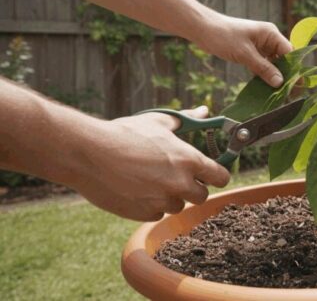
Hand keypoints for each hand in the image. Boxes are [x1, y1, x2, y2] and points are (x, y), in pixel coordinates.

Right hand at [70, 105, 229, 220]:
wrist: (89, 154)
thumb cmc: (124, 134)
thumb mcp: (158, 122)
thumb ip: (186, 120)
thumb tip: (203, 111)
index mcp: (188, 160)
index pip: (221, 177)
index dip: (217, 176)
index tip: (210, 174)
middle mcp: (180, 183)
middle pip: (202, 196)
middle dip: (193, 188)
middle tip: (177, 177)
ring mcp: (162, 201)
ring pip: (178, 206)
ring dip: (170, 197)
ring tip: (150, 179)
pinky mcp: (144, 213)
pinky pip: (157, 214)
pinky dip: (151, 205)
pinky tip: (137, 189)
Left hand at [199, 14, 292, 87]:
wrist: (203, 29)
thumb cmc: (223, 36)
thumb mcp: (245, 54)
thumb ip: (264, 68)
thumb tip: (280, 82)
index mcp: (271, 34)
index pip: (289, 52)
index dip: (294, 68)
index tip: (296, 85)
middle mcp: (268, 39)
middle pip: (283, 59)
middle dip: (285, 74)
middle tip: (288, 92)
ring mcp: (260, 45)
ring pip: (273, 63)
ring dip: (274, 76)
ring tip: (278, 93)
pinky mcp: (251, 52)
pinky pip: (262, 65)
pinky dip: (263, 75)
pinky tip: (265, 87)